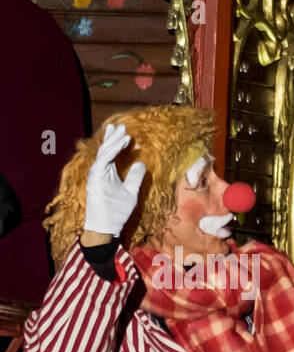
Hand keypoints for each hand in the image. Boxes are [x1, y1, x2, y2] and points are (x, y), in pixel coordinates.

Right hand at [83, 123, 145, 238]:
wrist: (107, 226)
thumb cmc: (117, 211)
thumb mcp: (131, 191)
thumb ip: (135, 177)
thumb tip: (141, 163)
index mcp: (107, 173)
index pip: (112, 154)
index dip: (118, 143)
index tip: (126, 134)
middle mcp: (100, 171)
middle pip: (106, 150)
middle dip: (113, 137)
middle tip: (121, 126)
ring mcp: (96, 174)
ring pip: (104, 153)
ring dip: (114, 141)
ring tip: (123, 132)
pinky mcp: (94, 178)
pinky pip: (103, 161)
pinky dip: (112, 151)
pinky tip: (121, 143)